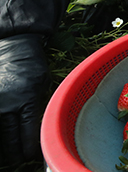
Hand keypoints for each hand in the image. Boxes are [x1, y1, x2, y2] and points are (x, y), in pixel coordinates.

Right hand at [0, 34, 49, 167]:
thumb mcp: (42, 85)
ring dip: (4, 146)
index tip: (31, 157)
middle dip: (14, 154)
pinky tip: (4, 139)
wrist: (13, 48)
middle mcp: (7, 104)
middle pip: (8, 139)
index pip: (27, 132)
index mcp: (26, 100)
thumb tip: (41, 126)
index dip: (29, 149)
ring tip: (9, 155)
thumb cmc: (32, 66)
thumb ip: (38, 105)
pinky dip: (0, 131)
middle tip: (18, 161)